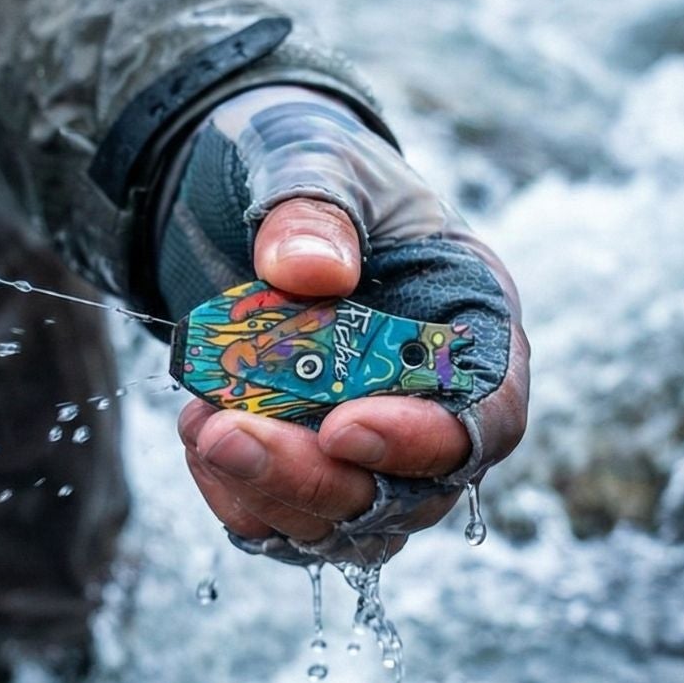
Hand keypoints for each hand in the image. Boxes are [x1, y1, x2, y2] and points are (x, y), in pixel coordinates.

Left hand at [159, 86, 528, 563]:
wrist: (237, 191)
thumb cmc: (303, 165)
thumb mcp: (312, 159)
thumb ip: (314, 209)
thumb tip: (312, 273)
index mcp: (473, 324)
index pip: (487, 417)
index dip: (426, 440)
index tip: (342, 426)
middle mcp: (436, 401)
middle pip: (411, 493)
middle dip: (318, 479)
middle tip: (227, 436)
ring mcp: (372, 446)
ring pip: (347, 524)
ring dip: (268, 493)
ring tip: (200, 424)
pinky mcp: (308, 466)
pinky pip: (284, 521)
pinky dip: (236, 495)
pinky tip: (195, 432)